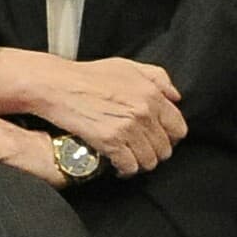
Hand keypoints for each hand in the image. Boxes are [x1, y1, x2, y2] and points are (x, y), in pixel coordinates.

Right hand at [0, 46, 182, 172]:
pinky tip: (118, 166)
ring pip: (149, 161)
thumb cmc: (89, 76)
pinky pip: (129, 166)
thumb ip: (157, 77)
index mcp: (152, 93)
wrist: (58, 85)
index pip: (178, 128)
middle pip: (164, 148)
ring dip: (140, 164)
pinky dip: (125, 170)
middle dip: (154, 153)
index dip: (170, 138)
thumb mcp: (128, 66)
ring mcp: (128, 127)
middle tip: (141, 151)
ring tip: (130, 160)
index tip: (159, 141)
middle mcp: (144, 111)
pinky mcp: (111, 141)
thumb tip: (175, 96)